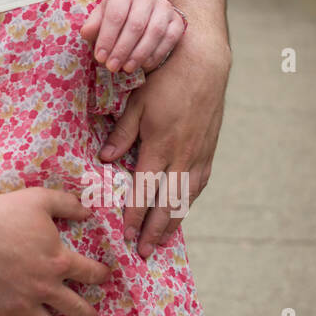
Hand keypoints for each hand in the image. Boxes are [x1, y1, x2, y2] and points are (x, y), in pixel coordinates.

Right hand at [0, 187, 111, 315]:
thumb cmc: (2, 215)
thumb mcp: (39, 199)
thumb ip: (67, 204)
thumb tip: (88, 210)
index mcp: (58, 261)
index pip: (89, 272)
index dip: (100, 274)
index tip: (105, 276)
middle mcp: (45, 287)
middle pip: (74, 307)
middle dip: (86, 313)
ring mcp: (23, 302)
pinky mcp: (1, 310)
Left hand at [80, 0, 186, 72]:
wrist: (143, 10)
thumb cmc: (118, 14)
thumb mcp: (102, 16)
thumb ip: (94, 24)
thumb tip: (86, 33)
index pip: (115, 16)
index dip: (107, 39)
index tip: (100, 58)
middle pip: (135, 25)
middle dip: (122, 49)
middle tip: (112, 67)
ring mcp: (165, 6)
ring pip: (154, 32)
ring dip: (139, 54)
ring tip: (127, 68)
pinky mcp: (177, 20)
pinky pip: (169, 39)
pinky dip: (156, 54)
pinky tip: (144, 65)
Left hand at [98, 29, 229, 256]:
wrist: (205, 63)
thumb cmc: (165, 79)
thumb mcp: (137, 103)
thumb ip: (122, 133)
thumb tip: (106, 159)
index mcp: (161, 146)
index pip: (145, 190)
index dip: (135, 214)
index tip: (125, 233)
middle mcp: (182, 156)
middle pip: (168, 203)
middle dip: (154, 230)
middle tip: (143, 252)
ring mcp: (199, 154)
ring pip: (186, 197)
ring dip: (173, 221)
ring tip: (161, 241)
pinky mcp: (209, 149)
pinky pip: (199, 183)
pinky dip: (189, 201)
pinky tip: (182, 209)